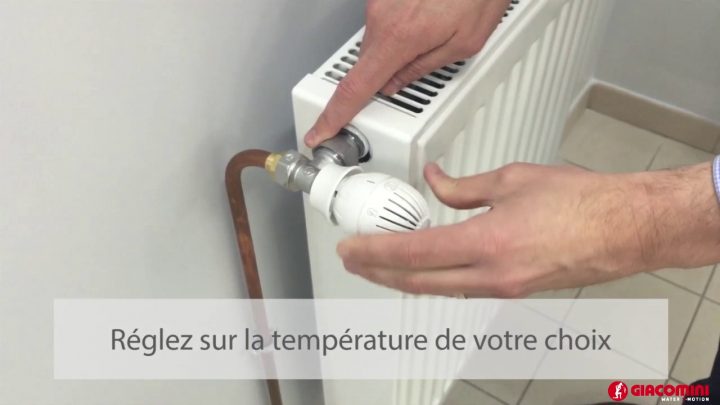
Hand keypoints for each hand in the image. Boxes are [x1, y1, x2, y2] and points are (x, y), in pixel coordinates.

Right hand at [304, 0, 509, 146]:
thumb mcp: (464, 42)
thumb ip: (423, 69)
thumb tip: (394, 85)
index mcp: (398, 38)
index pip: (355, 88)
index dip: (334, 116)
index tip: (320, 131)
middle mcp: (381, 17)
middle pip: (368, 63)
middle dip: (386, 73)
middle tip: (419, 63)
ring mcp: (379, 1)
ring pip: (378, 41)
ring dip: (398, 46)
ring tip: (432, 31)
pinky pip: (384, 20)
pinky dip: (401, 27)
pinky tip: (427, 17)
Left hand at [337, 162, 719, 296]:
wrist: (625, 228)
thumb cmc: (581, 202)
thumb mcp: (512, 180)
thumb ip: (463, 186)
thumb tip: (436, 183)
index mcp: (487, 244)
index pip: (414, 253)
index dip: (375, 252)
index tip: (351, 248)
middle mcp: (492, 275)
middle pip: (417, 282)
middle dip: (378, 272)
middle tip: (354, 261)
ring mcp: (503, 288)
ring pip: (438, 288)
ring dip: (404, 277)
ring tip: (380, 265)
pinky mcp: (514, 289)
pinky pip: (462, 288)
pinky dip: (435, 278)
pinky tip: (426, 267)